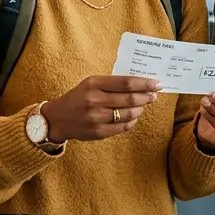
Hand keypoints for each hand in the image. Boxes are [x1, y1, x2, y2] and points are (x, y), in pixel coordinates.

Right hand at [39, 76, 159, 142]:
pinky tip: (133, 116)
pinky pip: (123, 127)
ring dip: (140, 109)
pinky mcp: (98, 132)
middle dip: (146, 97)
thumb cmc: (78, 98)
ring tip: (143, 106)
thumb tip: (139, 83)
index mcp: (94, 84)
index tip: (157, 83)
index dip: (144, 83)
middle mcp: (94, 100)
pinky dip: (132, 121)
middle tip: (154, 95)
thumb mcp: (90, 84)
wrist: (57, 118)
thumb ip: (112, 83)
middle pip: (130, 99)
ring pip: (128, 114)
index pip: (126, 82)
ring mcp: (96, 118)